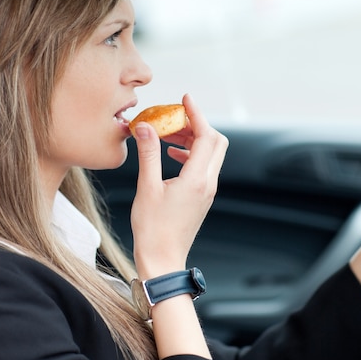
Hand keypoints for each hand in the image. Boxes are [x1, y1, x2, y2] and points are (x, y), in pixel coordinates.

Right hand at [130, 93, 228, 279]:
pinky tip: (171, 155)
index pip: (206, 136)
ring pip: (210, 154)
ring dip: (194, 138)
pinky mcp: (202, 197)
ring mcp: (207, 190)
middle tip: (175, 117)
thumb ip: (148, 154)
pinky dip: (191, 153)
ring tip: (168, 134)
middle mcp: (208, 183)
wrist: (162, 261)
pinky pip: (203, 166)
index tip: (185, 99)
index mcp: (197, 179)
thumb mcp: (147, 188)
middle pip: (216, 142)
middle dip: (198, 124)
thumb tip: (144, 127)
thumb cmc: (153, 229)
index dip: (197, 114)